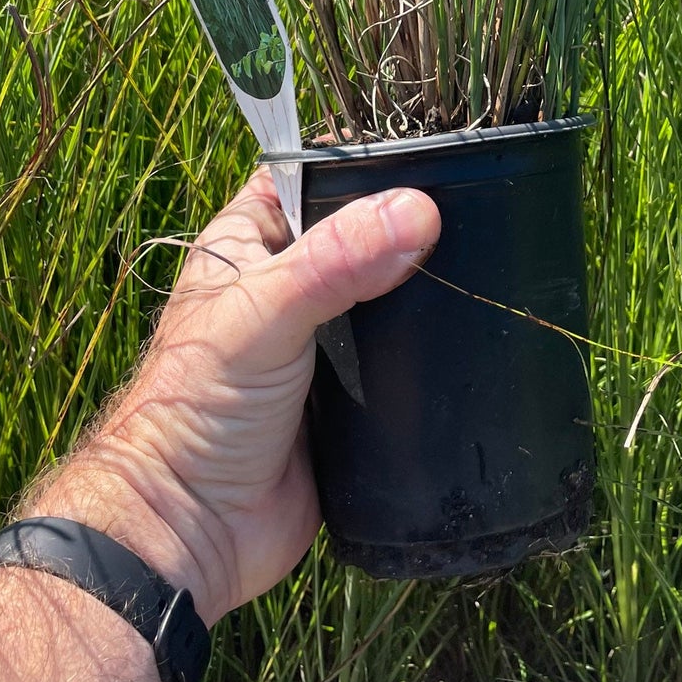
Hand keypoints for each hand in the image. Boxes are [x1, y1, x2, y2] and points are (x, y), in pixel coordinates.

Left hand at [33, 169, 439, 624]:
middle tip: (478, 208)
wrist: (191, 533)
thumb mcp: (263, 314)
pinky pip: (404, 359)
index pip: (314, 174)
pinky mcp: (354, 397)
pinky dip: (432, 351)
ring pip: (391, 295)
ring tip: (490, 265)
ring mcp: (324, 343)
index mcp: (250, 243)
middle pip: (364, 232)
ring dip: (426, 290)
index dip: (366, 160)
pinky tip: (474, 331)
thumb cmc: (194, 412)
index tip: (437, 147)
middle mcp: (289, 284)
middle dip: (412, 226)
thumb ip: (335, 260)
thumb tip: (418, 212)